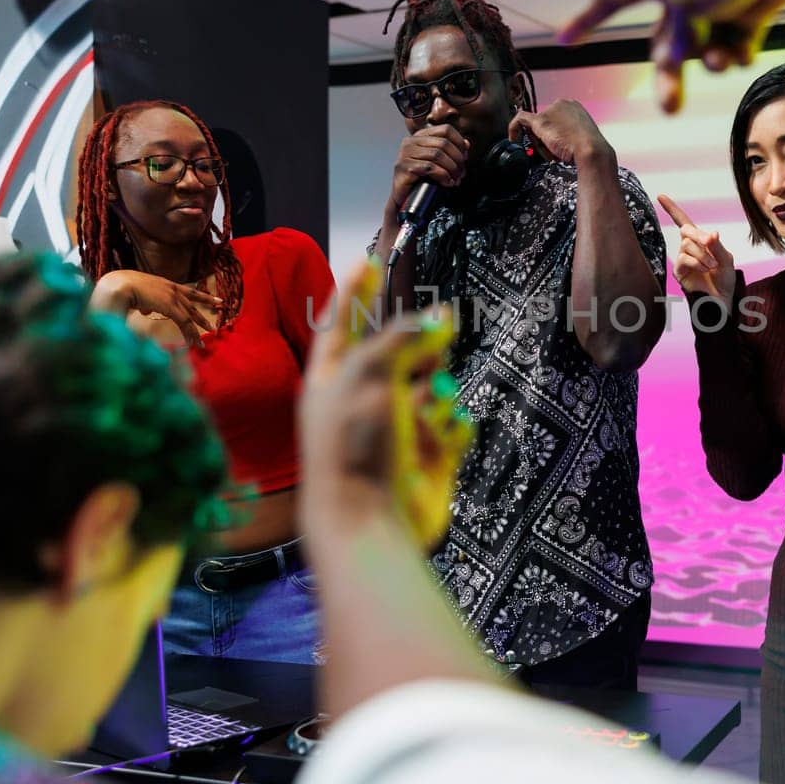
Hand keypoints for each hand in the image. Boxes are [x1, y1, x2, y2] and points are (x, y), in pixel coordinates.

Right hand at [91, 270, 222, 347]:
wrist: (119, 286)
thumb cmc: (122, 289)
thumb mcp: (139, 296)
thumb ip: (146, 304)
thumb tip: (146, 310)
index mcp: (165, 284)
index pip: (189, 291)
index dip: (203, 296)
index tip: (216, 299)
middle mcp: (172, 289)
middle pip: (193, 303)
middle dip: (206, 311)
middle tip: (218, 316)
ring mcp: (172, 297)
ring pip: (190, 316)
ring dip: (197, 329)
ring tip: (207, 337)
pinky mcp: (170, 306)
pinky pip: (184, 322)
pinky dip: (189, 333)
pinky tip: (192, 342)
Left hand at [299, 260, 474, 546]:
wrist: (370, 522)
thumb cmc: (354, 443)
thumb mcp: (371, 374)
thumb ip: (405, 338)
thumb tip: (438, 316)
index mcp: (331, 380)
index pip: (342, 324)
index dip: (354, 292)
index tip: (368, 261)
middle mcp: (361, 403)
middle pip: (395, 354)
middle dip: (418, 341)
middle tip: (444, 322)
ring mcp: (397, 431)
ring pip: (430, 387)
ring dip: (439, 385)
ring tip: (437, 391)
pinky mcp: (428, 457)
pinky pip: (450, 425)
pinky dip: (453, 421)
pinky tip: (447, 423)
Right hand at [390, 124, 469, 219]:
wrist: (404, 197)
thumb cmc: (421, 179)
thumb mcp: (438, 162)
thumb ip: (450, 150)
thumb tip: (466, 144)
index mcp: (420, 136)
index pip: (446, 130)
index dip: (459, 143)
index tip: (465, 157)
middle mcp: (411, 141)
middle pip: (444, 143)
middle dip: (457, 160)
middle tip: (461, 173)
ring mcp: (405, 153)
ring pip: (438, 155)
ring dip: (452, 169)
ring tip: (455, 179)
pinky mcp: (403, 167)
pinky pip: (430, 168)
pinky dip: (442, 176)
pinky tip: (447, 182)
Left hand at [507, 100, 611, 166]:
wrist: (591, 151)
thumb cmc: (589, 148)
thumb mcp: (581, 137)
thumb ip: (567, 134)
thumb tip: (557, 142)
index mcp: (573, 106)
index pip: (553, 117)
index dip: (551, 133)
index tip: (552, 143)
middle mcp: (561, 104)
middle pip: (543, 121)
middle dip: (545, 139)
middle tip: (555, 152)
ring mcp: (550, 111)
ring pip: (534, 127)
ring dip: (541, 144)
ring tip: (554, 153)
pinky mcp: (540, 120)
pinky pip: (520, 120)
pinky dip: (514, 128)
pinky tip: (513, 138)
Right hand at [560, 0, 784, 112]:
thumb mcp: (689, 1)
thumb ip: (678, 37)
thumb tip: (675, 62)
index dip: (586, 19)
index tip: (564, 39)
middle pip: (664, 41)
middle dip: (669, 74)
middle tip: (669, 109)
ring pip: (702, 47)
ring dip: (709, 60)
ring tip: (721, 61)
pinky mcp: (748, 9)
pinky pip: (733, 44)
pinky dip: (737, 51)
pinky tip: (744, 49)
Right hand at [657, 194, 735, 309]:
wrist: (722, 300)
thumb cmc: (724, 280)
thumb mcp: (726, 259)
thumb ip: (717, 245)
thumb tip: (710, 233)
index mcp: (699, 242)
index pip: (683, 221)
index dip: (672, 209)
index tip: (660, 196)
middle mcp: (688, 248)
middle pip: (686, 230)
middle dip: (698, 235)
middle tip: (710, 243)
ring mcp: (682, 260)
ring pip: (686, 245)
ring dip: (702, 253)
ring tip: (713, 266)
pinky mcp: (679, 272)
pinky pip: (683, 259)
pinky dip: (697, 261)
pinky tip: (706, 268)